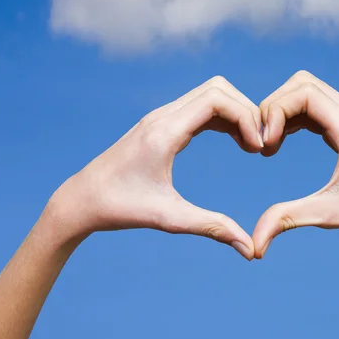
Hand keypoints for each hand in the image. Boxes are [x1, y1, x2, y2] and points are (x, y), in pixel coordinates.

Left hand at [47, 77, 263, 259]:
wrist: (80, 199)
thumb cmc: (120, 208)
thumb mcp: (168, 218)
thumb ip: (212, 227)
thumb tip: (249, 250)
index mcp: (164, 131)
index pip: (216, 99)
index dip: (245, 117)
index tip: (256, 148)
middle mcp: (163, 115)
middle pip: (218, 88)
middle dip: (245, 110)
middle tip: (258, 145)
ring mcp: (160, 116)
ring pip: (209, 93)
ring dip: (235, 112)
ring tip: (250, 145)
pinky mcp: (160, 122)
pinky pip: (199, 106)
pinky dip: (222, 117)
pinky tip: (233, 140)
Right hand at [253, 71, 338, 257]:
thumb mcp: (329, 216)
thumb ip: (288, 220)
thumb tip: (253, 246)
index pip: (305, 93)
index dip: (276, 111)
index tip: (266, 145)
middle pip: (303, 83)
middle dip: (275, 106)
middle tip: (264, 142)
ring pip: (309, 90)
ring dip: (284, 110)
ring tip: (271, 144)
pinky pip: (318, 104)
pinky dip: (296, 115)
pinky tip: (284, 139)